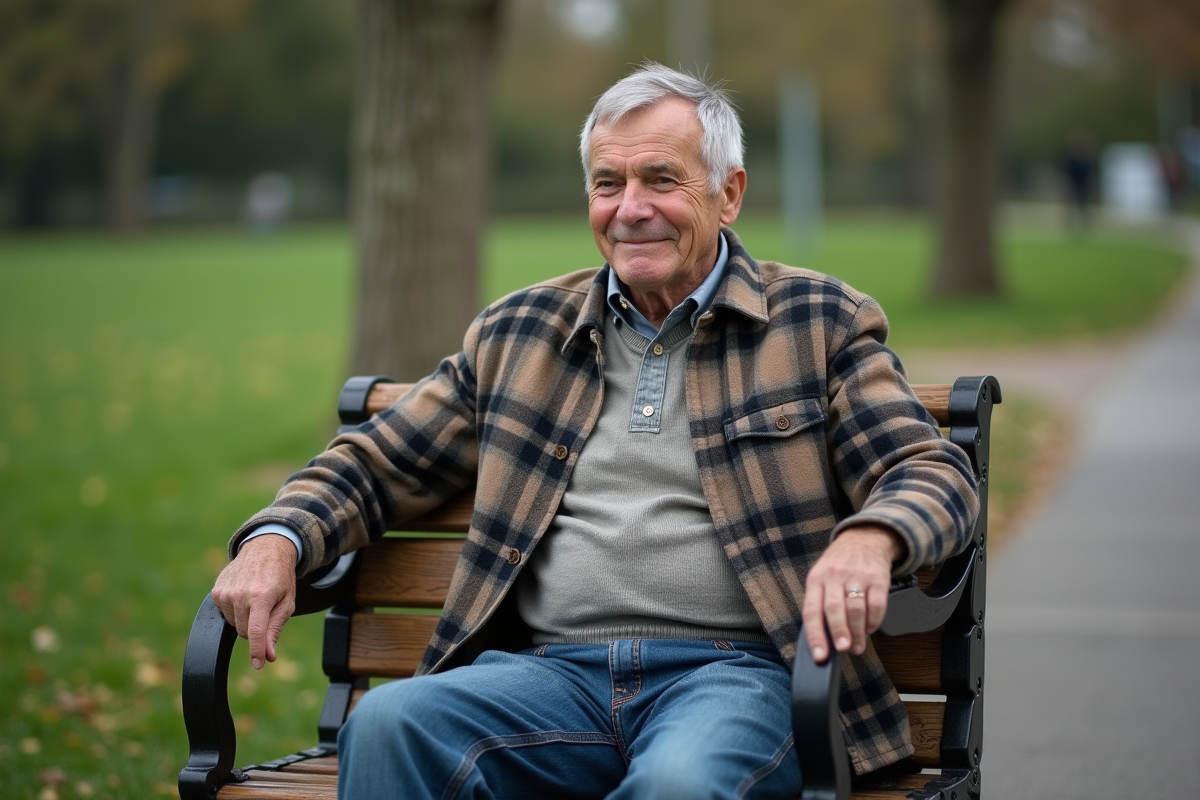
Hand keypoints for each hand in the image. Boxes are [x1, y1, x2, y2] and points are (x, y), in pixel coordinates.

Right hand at [211, 535, 296, 669]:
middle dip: (257, 630)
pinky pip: (225, 615)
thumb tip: (268, 656)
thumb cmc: (280, 577)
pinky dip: (235, 611)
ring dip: (245, 620)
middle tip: (266, 611)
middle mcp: (240, 594)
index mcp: (262, 596)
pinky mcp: (216, 592)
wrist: (265, 549)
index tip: (258, 665)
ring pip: (234, 625)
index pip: (256, 631)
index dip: (257, 651)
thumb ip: (275, 629)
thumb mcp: (287, 602)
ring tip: (255, 600)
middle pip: (245, 633)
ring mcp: (225, 592)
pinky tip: (244, 596)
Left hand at [802, 525, 902, 662]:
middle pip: (834, 609)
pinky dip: (874, 622)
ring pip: (856, 609)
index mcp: (816, 579)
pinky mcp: (878, 578)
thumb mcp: (821, 578)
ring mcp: (857, 576)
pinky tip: (870, 629)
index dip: (815, 635)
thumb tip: (822, 641)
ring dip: (858, 632)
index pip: (811, 610)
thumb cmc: (838, 565)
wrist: (864, 539)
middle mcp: (834, 576)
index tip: (820, 656)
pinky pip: (877, 605)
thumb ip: (820, 605)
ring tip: (857, 646)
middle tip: (843, 649)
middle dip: (839, 632)